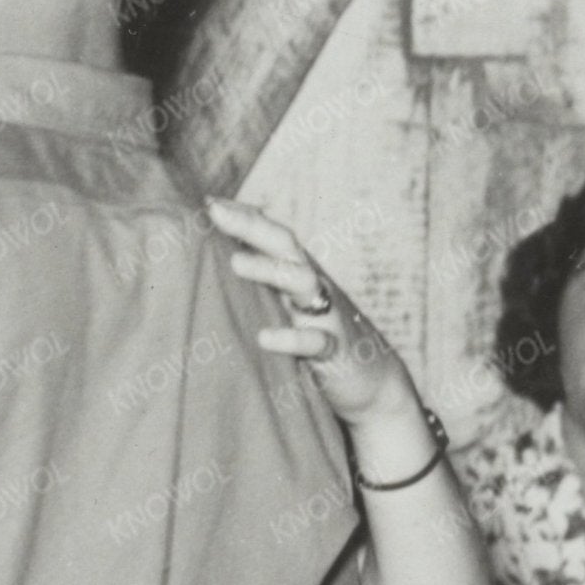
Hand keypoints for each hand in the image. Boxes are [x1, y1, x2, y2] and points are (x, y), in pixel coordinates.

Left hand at [210, 197, 421, 435]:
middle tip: (216, 212)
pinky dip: (292, 339)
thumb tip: (226, 260)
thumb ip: (267, 284)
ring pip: (302, 283)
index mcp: (300, 275)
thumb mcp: (293, 308)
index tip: (209, 201)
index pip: (273, 236)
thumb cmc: (322, 339)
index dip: (244, 217)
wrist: (375, 383)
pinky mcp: (337, 351)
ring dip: (270, 270)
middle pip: (286, 247)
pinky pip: (316, 341)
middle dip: (251, 226)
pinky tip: (265, 338)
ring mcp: (328, 316)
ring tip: (236, 263)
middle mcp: (314, 287)